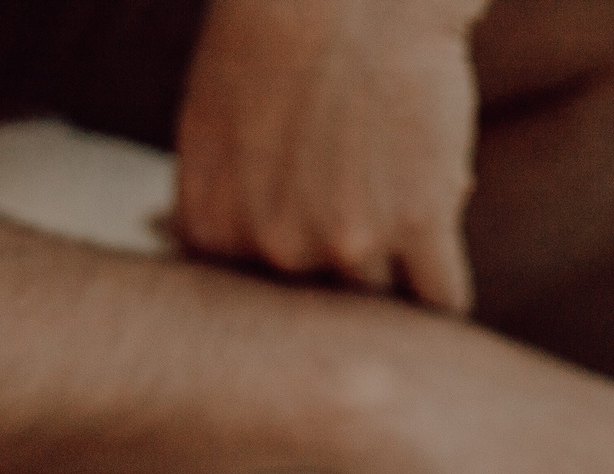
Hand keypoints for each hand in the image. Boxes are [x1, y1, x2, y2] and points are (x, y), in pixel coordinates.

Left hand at [177, 0, 485, 312]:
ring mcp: (347, 242)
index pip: (244, 301)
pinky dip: (443, 301)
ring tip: (398, 243)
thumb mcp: (208, 119)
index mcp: (212, 227)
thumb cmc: (273, 30)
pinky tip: (440, 288)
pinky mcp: (421, 224)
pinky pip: (440, 299)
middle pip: (312, 303)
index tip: (294, 265)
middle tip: (351, 233)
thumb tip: (170, 238)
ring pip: (377, 301)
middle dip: (331, 275)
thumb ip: (208, 196)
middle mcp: (272, 247)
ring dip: (390, 282)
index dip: (276, 282)